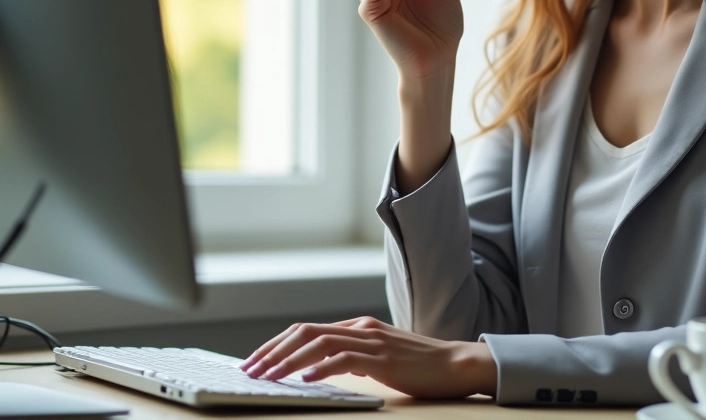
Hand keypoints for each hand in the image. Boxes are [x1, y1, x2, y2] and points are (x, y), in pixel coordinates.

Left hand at [239, 316, 495, 398]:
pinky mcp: (384, 358)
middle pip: (305, 332)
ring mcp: (373, 341)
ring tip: (268, 376)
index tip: (255, 361)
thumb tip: (320, 367)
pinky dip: (321, 367)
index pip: (306, 330)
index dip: (277, 344)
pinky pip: (345, 359)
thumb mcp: (379, 357)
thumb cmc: (418, 366)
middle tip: (250, 369)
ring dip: (288, 360)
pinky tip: (304, 378)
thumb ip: (353, 356)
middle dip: (273, 350)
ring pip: (319, 343)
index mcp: (358, 327)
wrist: (455, 365)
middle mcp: (361, 328)